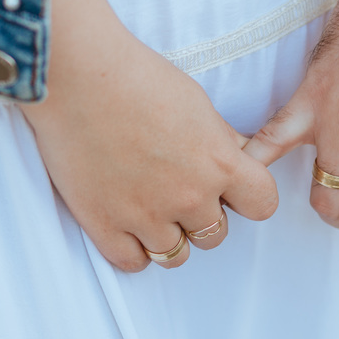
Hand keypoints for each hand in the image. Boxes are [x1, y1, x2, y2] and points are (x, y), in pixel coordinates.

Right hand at [22, 0, 278, 270]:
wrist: (76, 76)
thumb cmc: (136, 77)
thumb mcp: (197, 103)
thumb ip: (222, 140)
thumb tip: (242, 157)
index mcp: (219, 163)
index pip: (262, 204)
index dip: (247, 197)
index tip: (230, 189)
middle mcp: (189, 196)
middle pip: (216, 235)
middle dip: (201, 216)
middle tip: (174, 188)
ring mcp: (147, 216)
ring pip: (176, 255)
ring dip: (168, 236)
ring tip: (148, 206)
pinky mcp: (105, 225)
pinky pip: (133, 262)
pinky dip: (133, 248)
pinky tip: (126, 223)